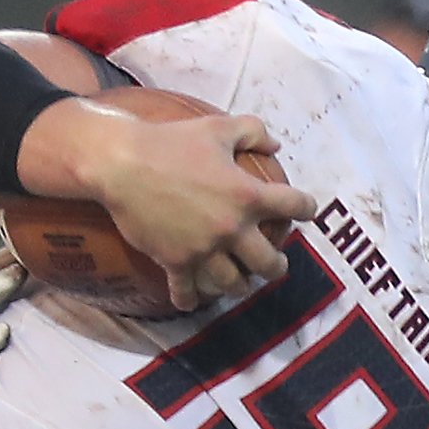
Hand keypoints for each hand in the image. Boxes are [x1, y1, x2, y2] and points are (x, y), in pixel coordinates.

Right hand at [70, 108, 317, 311]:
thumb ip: (252, 132)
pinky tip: (192, 301)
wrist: (122, 164)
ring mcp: (204, 250)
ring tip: (241, 283)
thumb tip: (274, 145)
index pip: (293, 205)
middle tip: (275, 265)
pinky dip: (190, 299)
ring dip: (240, 285)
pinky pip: (187, 291)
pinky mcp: (175, 262)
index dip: (306, 208)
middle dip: (277, 267)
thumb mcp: (217, 127)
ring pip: (233, 284)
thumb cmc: (171, 141)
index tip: (307, 211)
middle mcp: (231, 228)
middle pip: (268, 262)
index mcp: (248, 194)